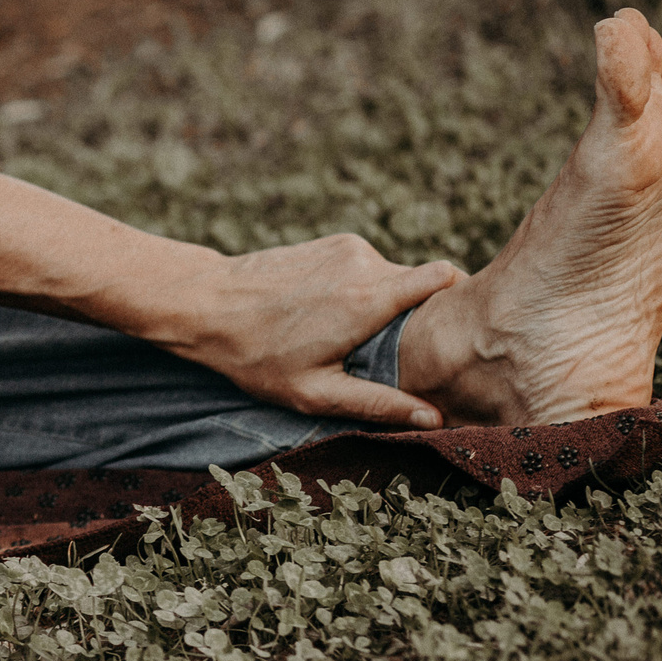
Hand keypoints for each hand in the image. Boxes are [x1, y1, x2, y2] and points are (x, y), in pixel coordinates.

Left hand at [167, 234, 464, 427]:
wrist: (203, 304)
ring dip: (384, 304)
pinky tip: (330, 316)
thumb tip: (433, 418)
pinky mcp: (331, 242)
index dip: (457, 300)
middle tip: (396, 351)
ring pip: (392, 277)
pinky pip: (366, 268)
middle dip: (418, 314)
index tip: (454, 330)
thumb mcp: (314, 392)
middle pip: (421, 285)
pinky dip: (361, 289)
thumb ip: (377, 403)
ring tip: (353, 338)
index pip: (444, 277)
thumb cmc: (254, 354)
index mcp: (369, 297)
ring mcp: (346, 247)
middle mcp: (364, 262)